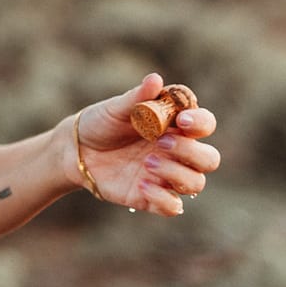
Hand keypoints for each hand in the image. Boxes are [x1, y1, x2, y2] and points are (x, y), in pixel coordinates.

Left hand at [73, 73, 220, 215]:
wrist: (75, 150)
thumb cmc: (101, 123)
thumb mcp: (115, 108)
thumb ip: (137, 97)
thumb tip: (156, 79)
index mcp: (175, 126)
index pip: (205, 124)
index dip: (201, 122)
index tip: (182, 121)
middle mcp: (178, 152)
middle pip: (210, 158)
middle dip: (191, 152)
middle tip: (160, 143)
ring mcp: (167, 176)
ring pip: (196, 183)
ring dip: (176, 174)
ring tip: (147, 163)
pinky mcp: (152, 197)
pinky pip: (173, 207)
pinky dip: (163, 198)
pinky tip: (141, 185)